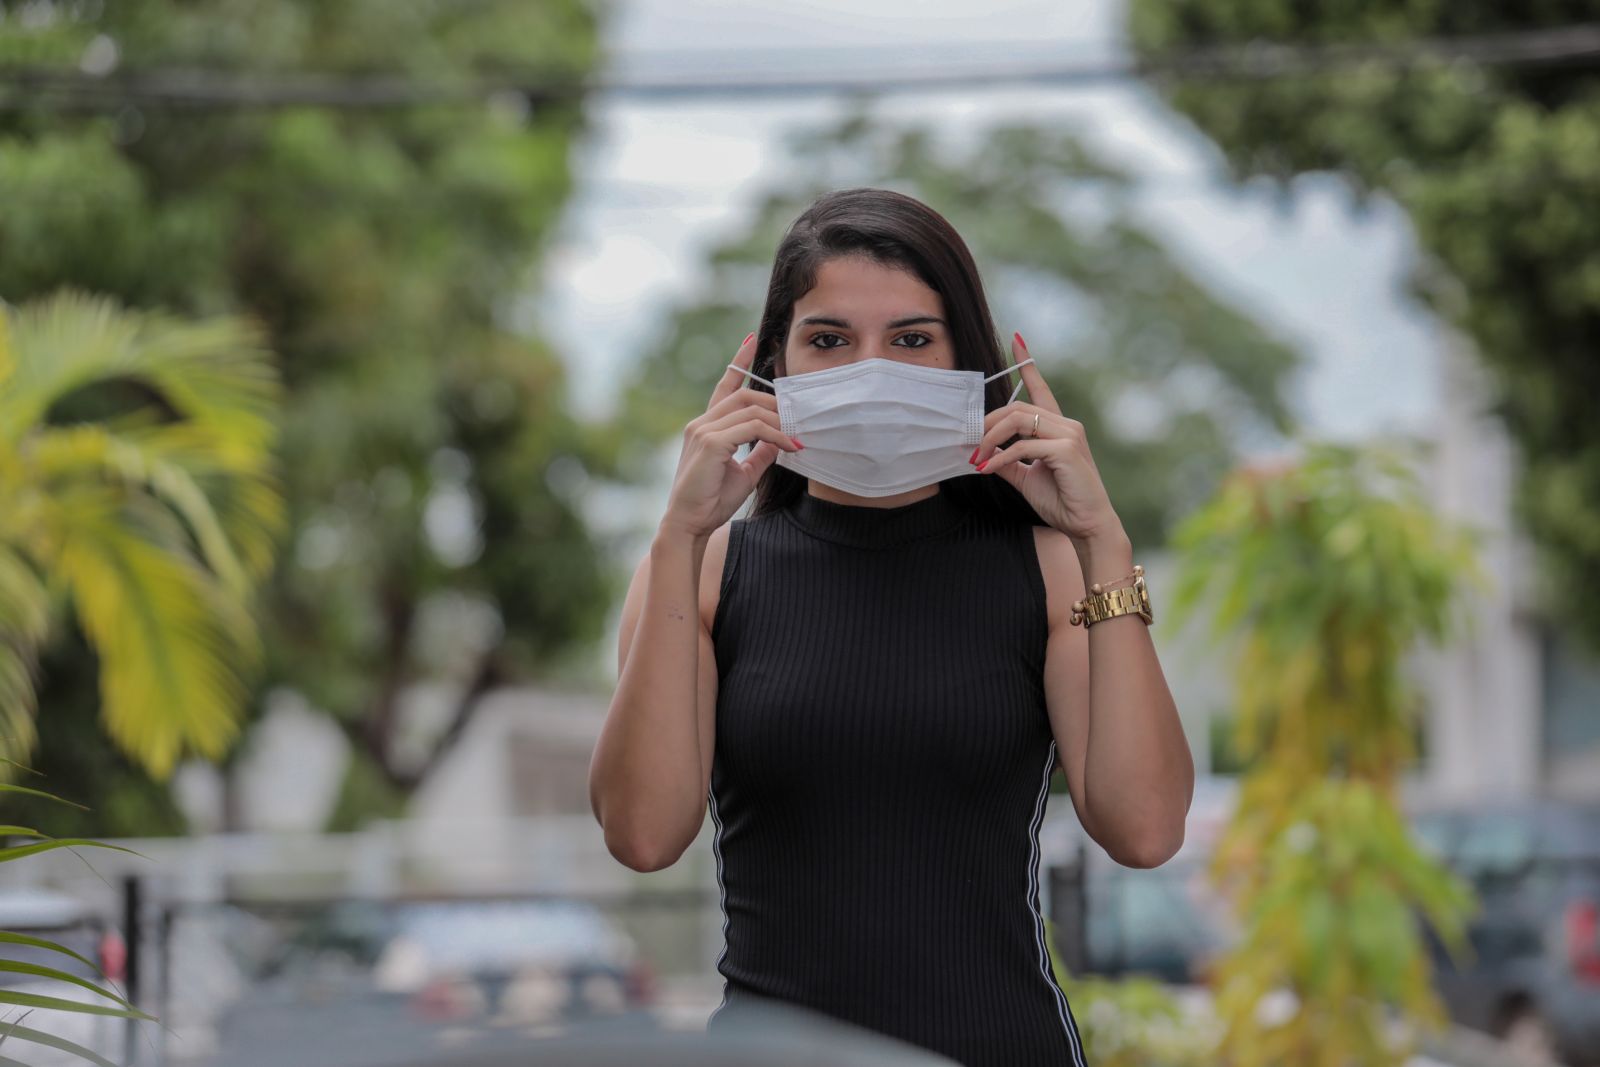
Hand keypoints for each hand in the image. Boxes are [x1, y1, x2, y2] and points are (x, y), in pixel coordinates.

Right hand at [660, 331, 802, 540]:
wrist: (689, 524)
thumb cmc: (711, 502)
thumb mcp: (744, 473)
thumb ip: (759, 453)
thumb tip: (779, 441)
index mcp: (706, 426)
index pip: (725, 386)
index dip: (738, 362)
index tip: (752, 339)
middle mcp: (701, 423)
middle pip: (746, 396)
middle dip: (777, 405)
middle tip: (799, 422)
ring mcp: (703, 430)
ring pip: (752, 410)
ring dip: (780, 423)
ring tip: (798, 438)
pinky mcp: (710, 443)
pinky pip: (753, 428)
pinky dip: (776, 435)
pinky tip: (790, 446)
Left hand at [971, 333, 1123, 544]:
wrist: (1086, 525)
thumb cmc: (1061, 501)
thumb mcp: (1027, 478)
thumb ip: (1008, 461)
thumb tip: (983, 454)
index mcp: (1058, 427)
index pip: (1041, 390)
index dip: (1027, 365)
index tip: (1016, 340)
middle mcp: (1066, 424)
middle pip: (1017, 407)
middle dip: (988, 424)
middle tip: (970, 445)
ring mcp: (1069, 434)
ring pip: (1018, 420)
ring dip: (991, 438)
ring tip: (978, 458)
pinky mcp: (1066, 449)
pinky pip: (1023, 446)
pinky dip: (1001, 456)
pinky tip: (988, 468)